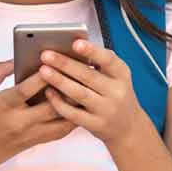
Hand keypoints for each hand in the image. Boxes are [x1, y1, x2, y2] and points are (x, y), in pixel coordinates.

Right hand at [0, 60, 76, 170]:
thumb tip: (18, 58)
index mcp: (2, 106)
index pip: (26, 90)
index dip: (42, 75)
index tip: (54, 59)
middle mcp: (19, 122)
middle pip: (53, 105)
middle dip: (67, 87)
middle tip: (78, 71)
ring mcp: (30, 134)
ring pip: (64, 120)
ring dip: (75, 103)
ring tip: (83, 86)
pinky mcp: (37, 141)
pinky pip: (62, 130)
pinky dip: (73, 116)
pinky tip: (77, 104)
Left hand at [38, 41, 152, 148]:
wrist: (128, 126)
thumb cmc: (114, 94)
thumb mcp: (115, 77)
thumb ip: (99, 63)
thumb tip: (72, 46)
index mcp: (122, 75)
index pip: (109, 60)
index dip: (92, 51)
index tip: (76, 43)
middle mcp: (117, 92)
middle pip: (89, 76)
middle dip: (65, 64)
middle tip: (46, 55)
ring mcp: (106, 109)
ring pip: (80, 94)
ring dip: (60, 81)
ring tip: (43, 70)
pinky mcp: (95, 124)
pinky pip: (74, 114)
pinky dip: (59, 102)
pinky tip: (48, 92)